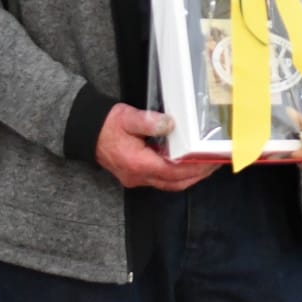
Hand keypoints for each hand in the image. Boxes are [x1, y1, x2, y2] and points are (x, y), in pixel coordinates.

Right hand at [95, 103, 217, 190]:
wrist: (86, 133)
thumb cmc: (106, 125)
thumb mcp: (127, 117)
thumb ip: (149, 121)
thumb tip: (170, 124)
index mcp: (137, 163)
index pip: (173, 170)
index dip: (194, 166)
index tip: (210, 159)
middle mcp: (138, 176)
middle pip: (175, 183)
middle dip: (197, 174)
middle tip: (215, 162)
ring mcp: (137, 178)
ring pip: (170, 183)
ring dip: (189, 175)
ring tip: (206, 162)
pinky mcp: (137, 174)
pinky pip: (163, 179)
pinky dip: (178, 173)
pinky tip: (188, 161)